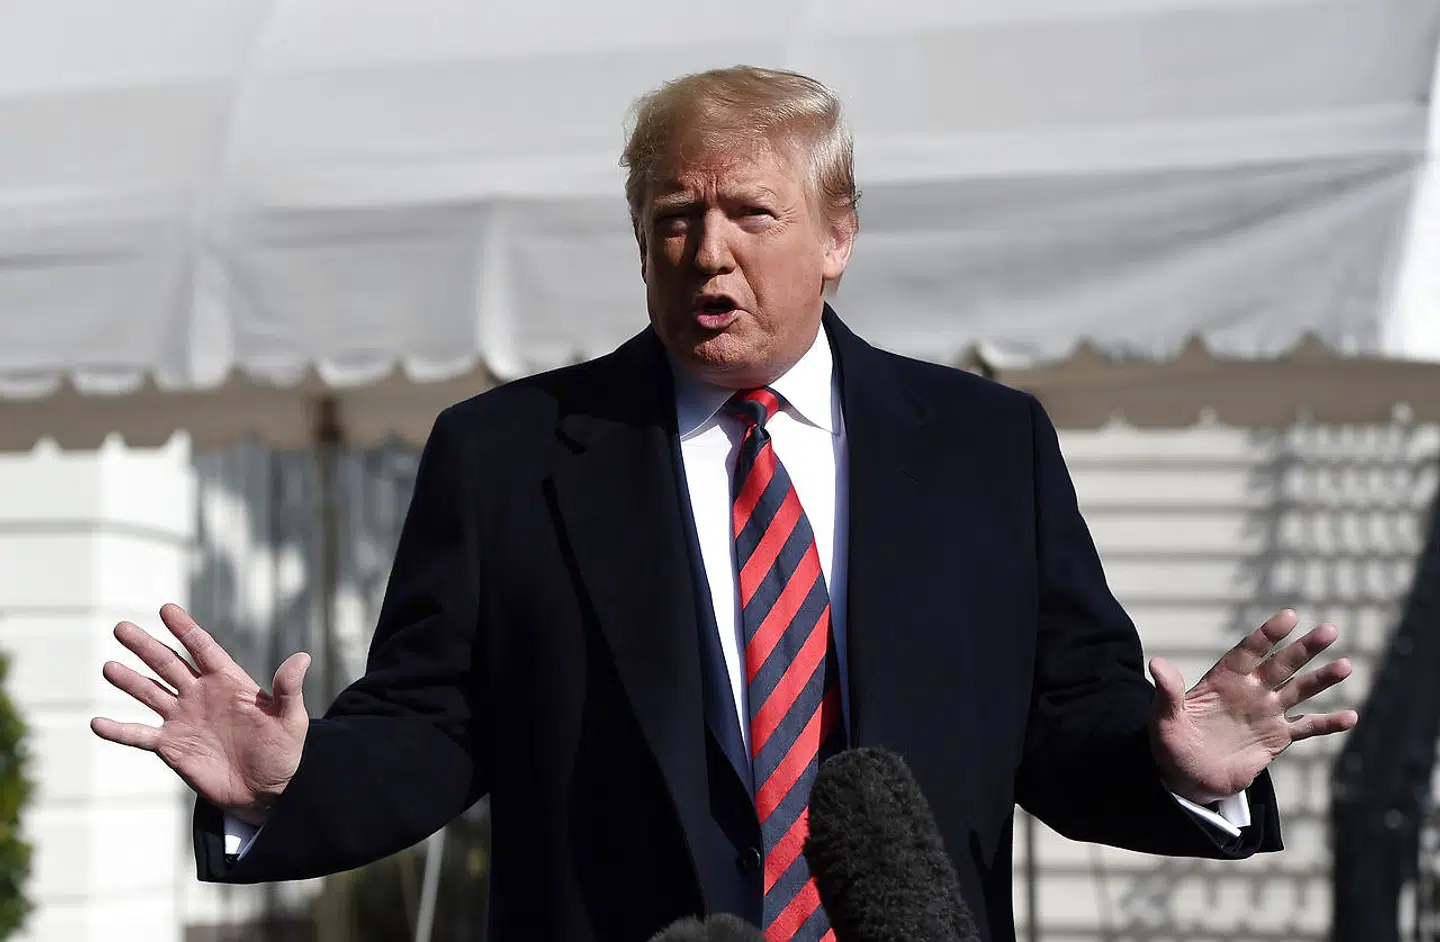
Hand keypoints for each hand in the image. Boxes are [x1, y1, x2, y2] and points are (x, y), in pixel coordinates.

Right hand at [90, 604, 311, 825]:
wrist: (266, 788)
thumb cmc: (283, 749)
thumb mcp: (291, 719)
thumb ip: (289, 689)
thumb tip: (302, 657)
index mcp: (228, 682)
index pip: (203, 649)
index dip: (185, 629)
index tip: (166, 609)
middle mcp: (200, 695)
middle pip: (169, 664)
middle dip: (146, 647)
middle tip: (121, 628)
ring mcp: (183, 719)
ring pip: (150, 694)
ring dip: (129, 682)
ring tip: (109, 667)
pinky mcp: (171, 746)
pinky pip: (140, 736)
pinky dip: (119, 731)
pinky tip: (97, 722)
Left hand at [1148, 609, 1357, 805]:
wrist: (1186, 777)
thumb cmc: (1171, 743)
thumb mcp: (1164, 718)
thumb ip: (1168, 692)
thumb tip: (1156, 663)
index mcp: (1223, 680)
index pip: (1248, 651)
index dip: (1267, 635)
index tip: (1289, 617)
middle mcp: (1249, 691)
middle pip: (1281, 665)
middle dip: (1305, 649)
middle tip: (1330, 630)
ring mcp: (1265, 713)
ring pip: (1299, 691)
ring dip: (1321, 679)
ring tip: (1346, 665)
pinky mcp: (1276, 738)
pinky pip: (1306, 728)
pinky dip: (1328, 724)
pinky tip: (1351, 716)